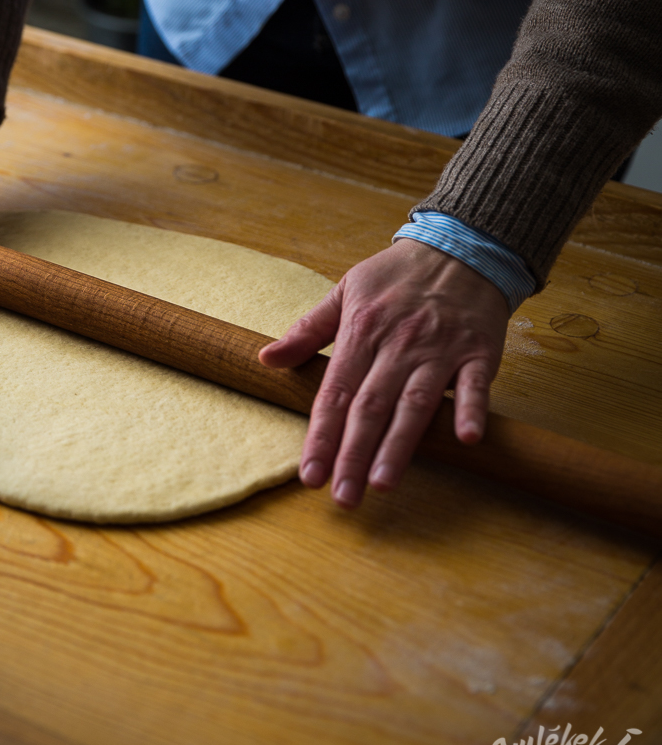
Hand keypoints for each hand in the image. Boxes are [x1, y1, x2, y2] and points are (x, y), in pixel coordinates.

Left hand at [259, 239, 508, 507]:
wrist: (460, 247)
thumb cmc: (397, 275)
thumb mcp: (345, 291)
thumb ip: (308, 330)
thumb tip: (266, 358)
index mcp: (361, 331)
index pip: (335, 392)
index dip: (321, 435)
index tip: (309, 474)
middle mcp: (398, 344)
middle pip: (370, 406)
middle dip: (353, 454)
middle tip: (342, 497)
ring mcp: (439, 349)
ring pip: (415, 402)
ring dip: (398, 444)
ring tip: (381, 483)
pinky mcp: (478, 351)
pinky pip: (475, 384)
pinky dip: (471, 409)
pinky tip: (466, 438)